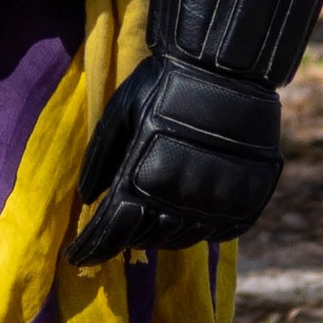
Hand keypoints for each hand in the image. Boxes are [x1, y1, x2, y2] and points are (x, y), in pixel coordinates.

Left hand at [69, 54, 283, 263]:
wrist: (227, 65)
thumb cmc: (165, 83)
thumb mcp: (120, 113)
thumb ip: (100, 159)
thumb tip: (87, 199)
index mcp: (147, 178)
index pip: (112, 232)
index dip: (90, 249)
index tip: (74, 257)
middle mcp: (184, 198)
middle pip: (147, 239)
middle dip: (125, 237)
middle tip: (116, 227)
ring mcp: (219, 201)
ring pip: (183, 239)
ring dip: (161, 234)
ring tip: (152, 218)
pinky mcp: (248, 198)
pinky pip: (220, 232)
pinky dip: (200, 229)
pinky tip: (189, 214)